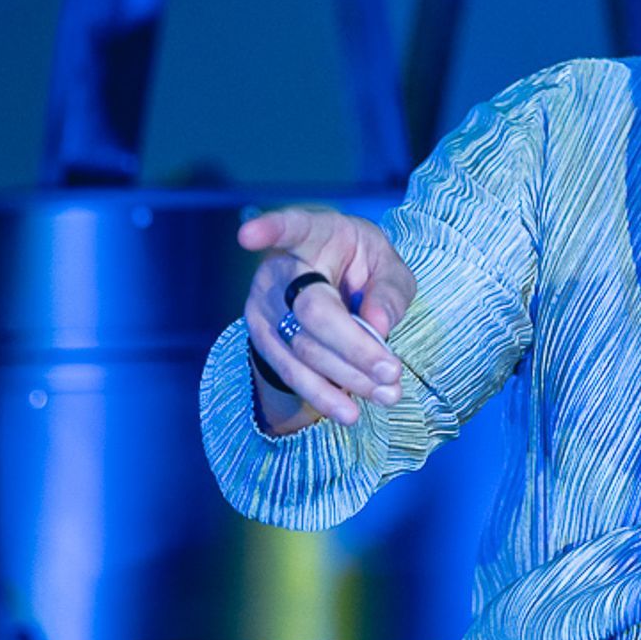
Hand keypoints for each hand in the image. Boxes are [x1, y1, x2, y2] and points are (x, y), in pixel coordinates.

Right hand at [238, 207, 417, 430]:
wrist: (335, 283)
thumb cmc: (363, 266)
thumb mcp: (389, 266)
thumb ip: (389, 290)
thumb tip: (379, 325)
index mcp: (311, 234)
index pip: (289, 228)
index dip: (269, 229)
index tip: (248, 236)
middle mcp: (279, 269)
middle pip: (311, 311)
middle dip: (353, 346)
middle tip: (393, 370)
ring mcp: (264, 305)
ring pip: (301, 348)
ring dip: (345, 377)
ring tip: (387, 396)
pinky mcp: (262, 338)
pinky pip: (290, 372)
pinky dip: (323, 394)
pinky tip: (349, 412)